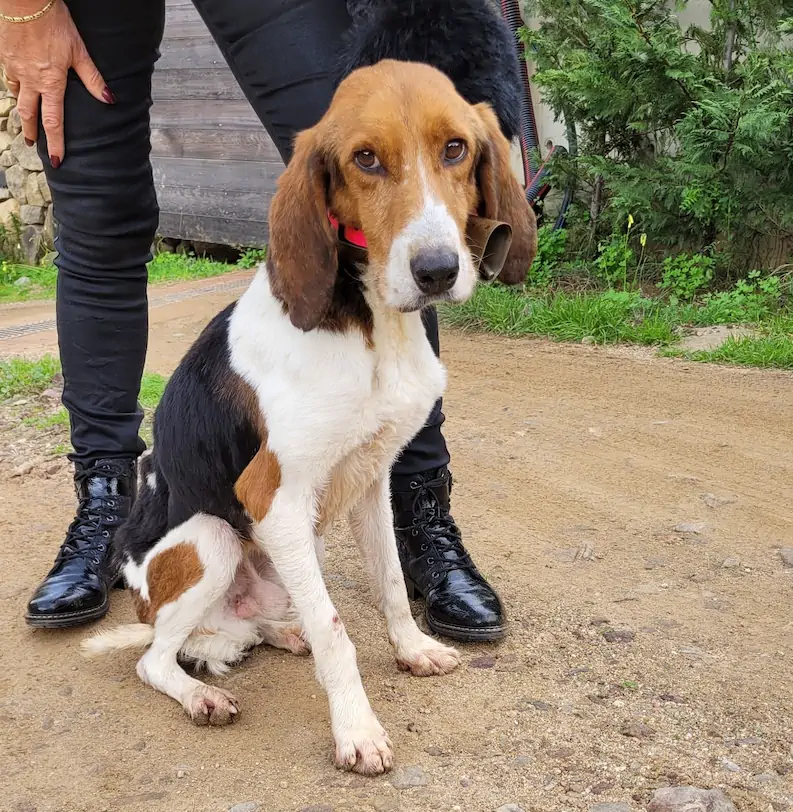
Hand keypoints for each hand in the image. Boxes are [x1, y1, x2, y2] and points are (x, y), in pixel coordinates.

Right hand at [0, 0, 112, 166]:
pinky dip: (13, 88)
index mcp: (50, 83)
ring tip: (25, 121)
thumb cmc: (54, 23)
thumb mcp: (79, 51)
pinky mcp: (5, 57)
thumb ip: (93, 79)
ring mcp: (14, 69)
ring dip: (21, 112)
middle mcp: (30, 80)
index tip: (56, 160)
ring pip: (16, 97)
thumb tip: (110, 100)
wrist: (24, 1)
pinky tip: (17, 89)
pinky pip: (8, 79)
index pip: (53, 122)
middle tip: (33, 144)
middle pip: (29, 114)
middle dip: (32, 132)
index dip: (56, 143)